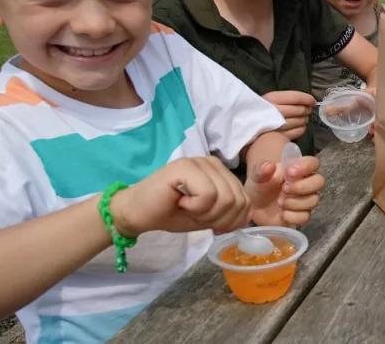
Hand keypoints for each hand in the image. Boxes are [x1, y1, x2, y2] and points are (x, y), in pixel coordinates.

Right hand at [111, 157, 250, 236]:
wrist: (138, 214)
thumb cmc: (172, 214)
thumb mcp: (208, 216)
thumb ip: (230, 213)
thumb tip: (246, 217)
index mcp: (221, 172)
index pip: (246, 201)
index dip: (231, 221)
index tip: (210, 223)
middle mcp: (213, 163)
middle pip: (238, 200)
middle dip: (217, 219)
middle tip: (195, 214)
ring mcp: (199, 162)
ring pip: (225, 198)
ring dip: (205, 214)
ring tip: (187, 207)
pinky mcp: (185, 167)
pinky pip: (208, 195)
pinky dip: (195, 208)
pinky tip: (180, 202)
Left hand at [245, 156, 324, 226]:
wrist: (254, 207)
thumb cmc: (261, 186)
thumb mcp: (257, 175)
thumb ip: (263, 169)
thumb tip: (270, 166)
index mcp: (298, 169)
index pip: (313, 163)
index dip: (305, 167)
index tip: (289, 173)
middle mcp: (306, 183)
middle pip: (319, 181)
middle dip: (301, 186)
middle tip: (284, 189)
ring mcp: (305, 200)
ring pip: (313, 200)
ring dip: (295, 202)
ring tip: (280, 202)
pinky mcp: (301, 215)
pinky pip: (305, 217)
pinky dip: (292, 216)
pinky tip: (282, 213)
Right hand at [263, 90, 315, 140]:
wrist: (248, 127)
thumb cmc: (263, 112)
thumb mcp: (272, 100)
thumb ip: (289, 99)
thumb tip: (310, 101)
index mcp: (271, 98)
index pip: (296, 97)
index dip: (307, 99)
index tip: (313, 101)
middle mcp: (273, 110)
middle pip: (299, 110)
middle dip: (306, 110)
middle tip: (307, 111)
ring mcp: (275, 124)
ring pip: (299, 121)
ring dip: (304, 120)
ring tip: (302, 119)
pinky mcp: (277, 136)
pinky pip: (297, 132)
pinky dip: (301, 129)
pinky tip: (300, 127)